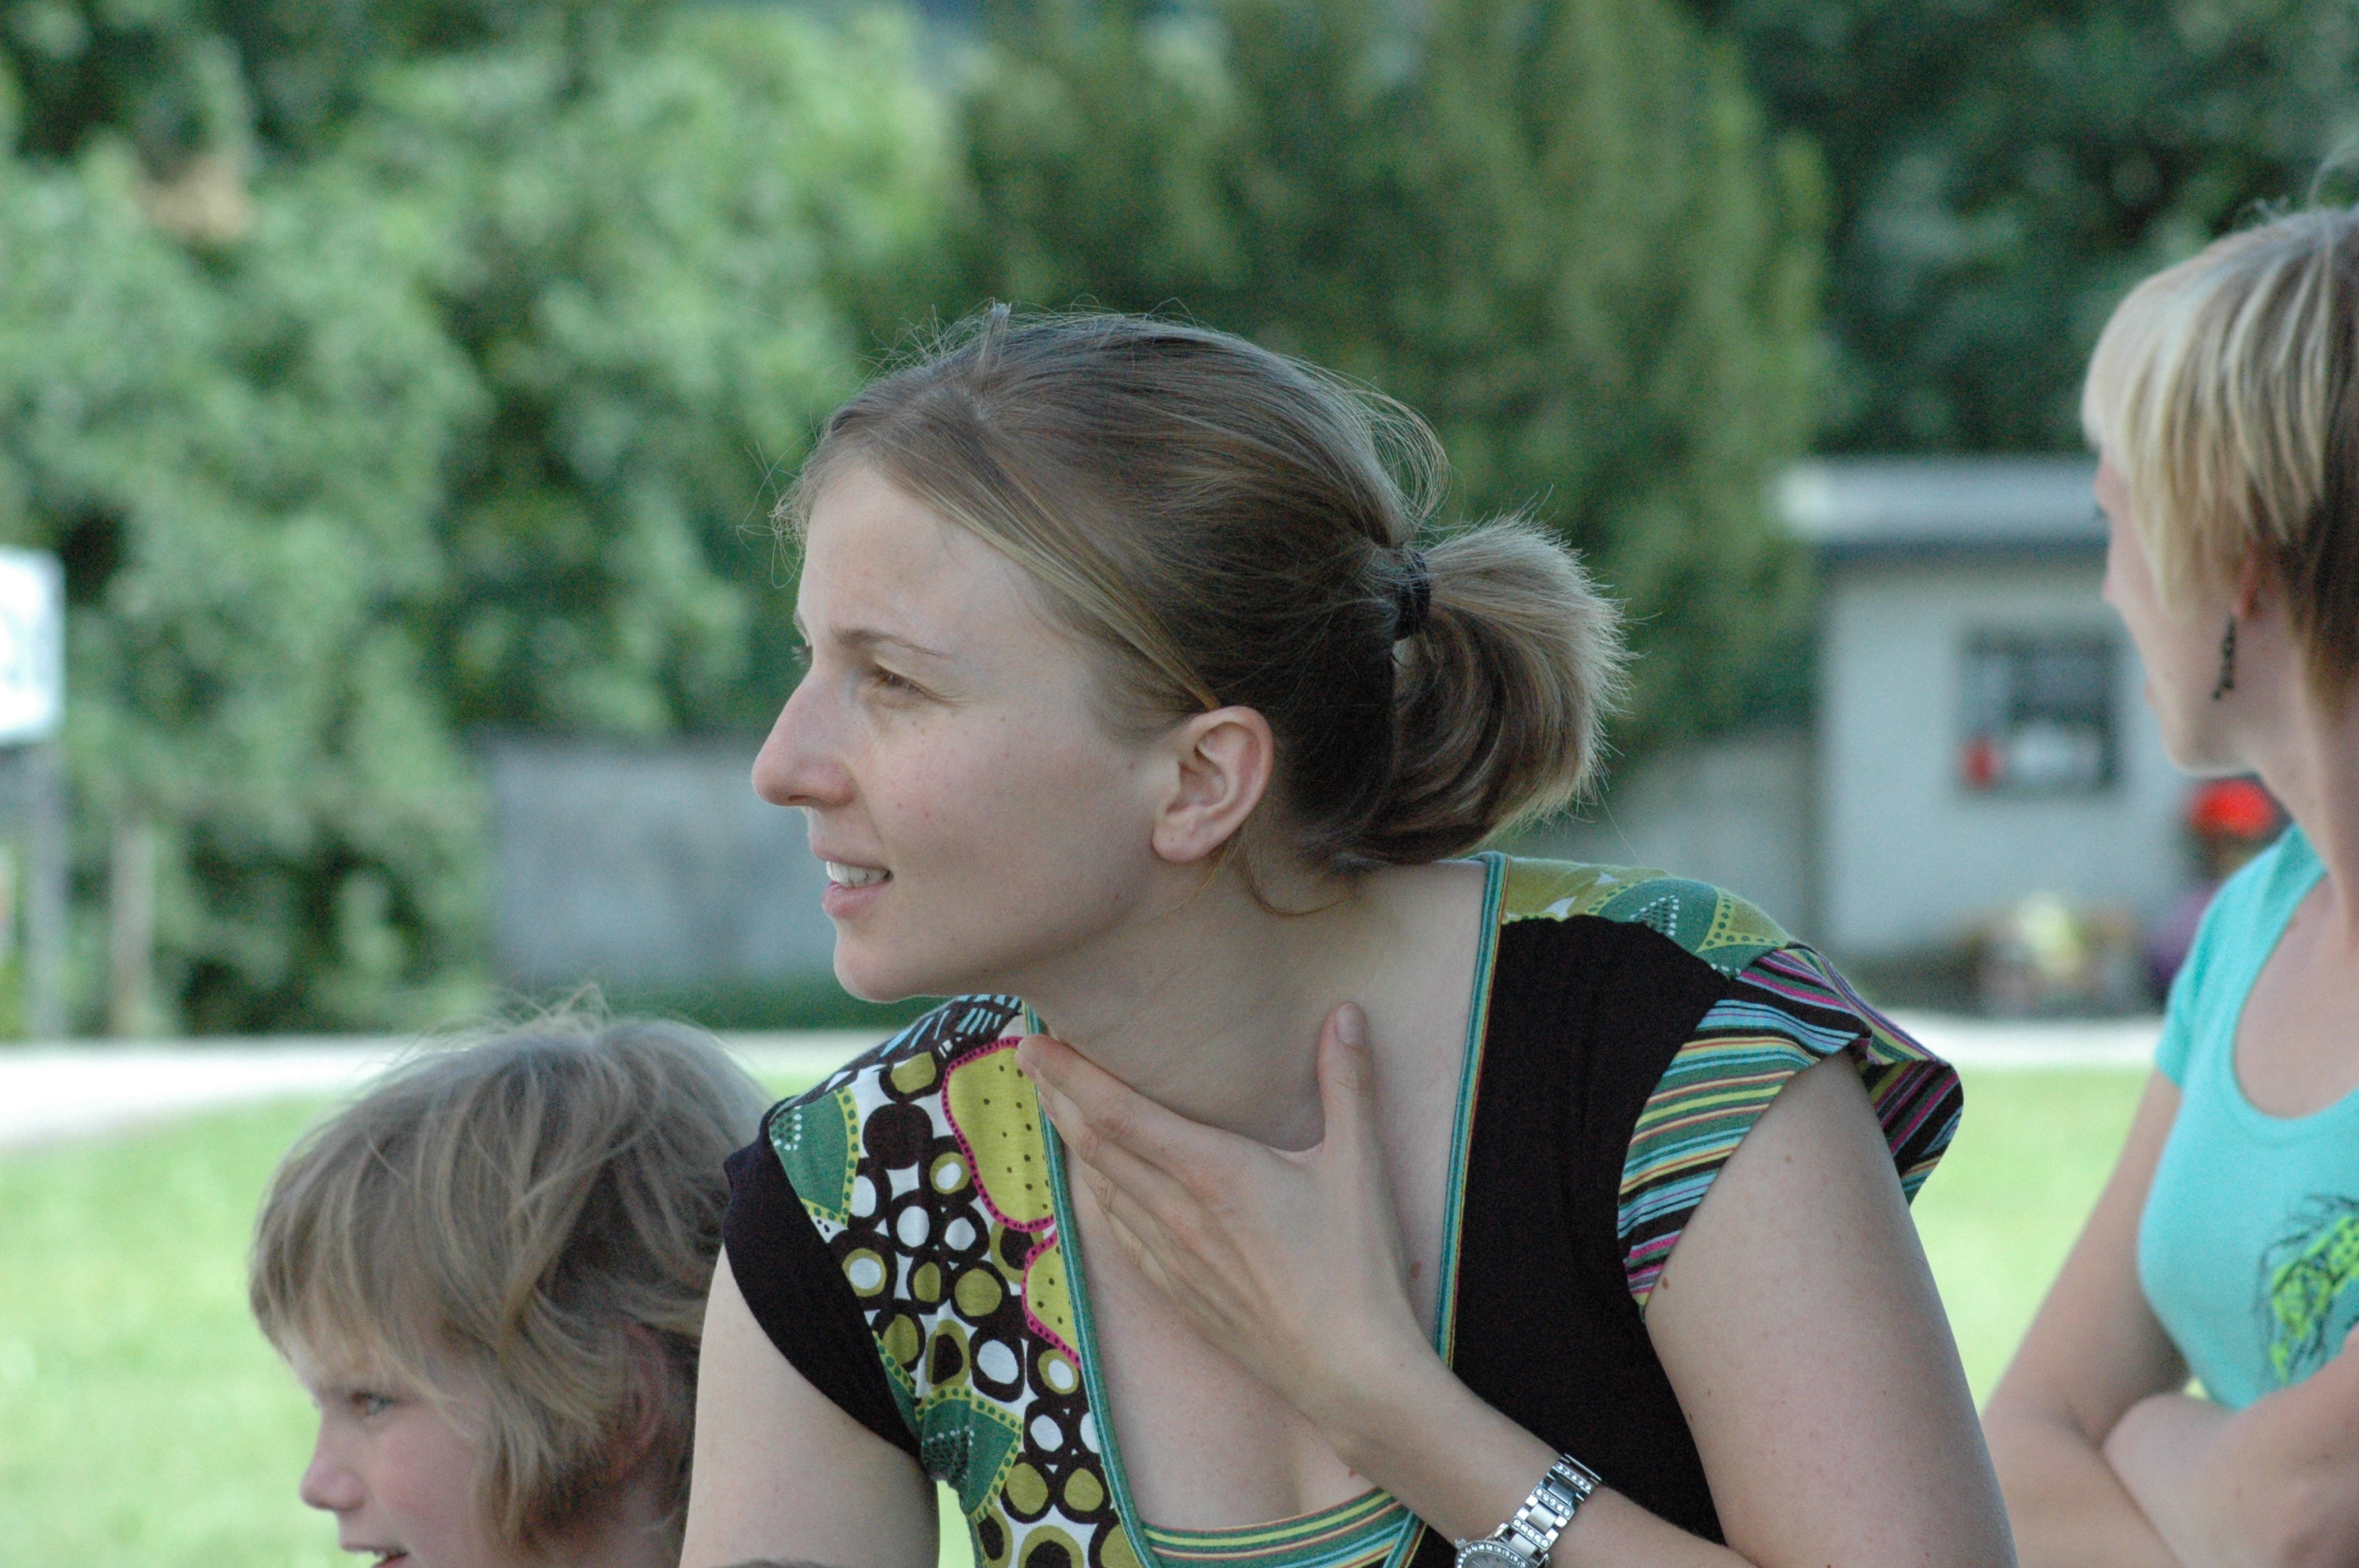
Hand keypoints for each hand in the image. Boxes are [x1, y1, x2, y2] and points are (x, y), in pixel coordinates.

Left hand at [1015, 1003, 1431, 1433]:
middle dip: (1056, 1096)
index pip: (1118, 1113)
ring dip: (1070, 1142)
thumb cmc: (1355, 1268)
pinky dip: (1097, 1196)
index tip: (1031, 1042)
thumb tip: (1346, 1012)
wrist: (1346, 1373)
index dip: (1069, 1075)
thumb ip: (1348, 1084)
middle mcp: (1177, 1212)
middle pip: (1093, 1145)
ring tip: (1054, 1105)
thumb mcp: (1358, 1167)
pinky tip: (1094, 1184)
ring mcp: (1171, 1257)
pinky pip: (1120, 1233)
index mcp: (1213, 1173)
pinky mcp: (1178, 1291)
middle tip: (1030, 1058)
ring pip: (1100, 1189)